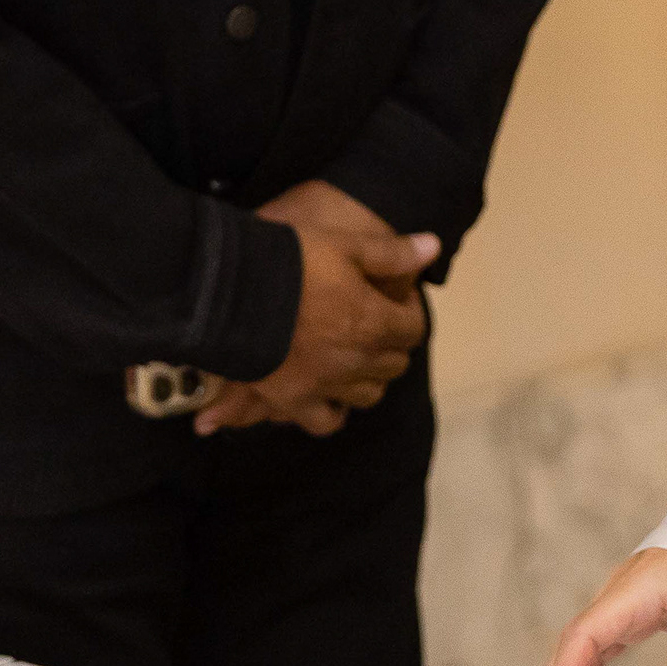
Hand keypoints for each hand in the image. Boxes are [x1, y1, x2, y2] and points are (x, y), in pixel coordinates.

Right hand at [194, 181, 430, 437]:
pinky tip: (329, 396)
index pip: (414, 328)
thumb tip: (433, 247)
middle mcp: (357, 360)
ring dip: (369, 377)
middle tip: (372, 322)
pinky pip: (326, 422)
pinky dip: (333, 412)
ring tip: (353, 357)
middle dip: (391, 343)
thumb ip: (392, 253)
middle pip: (394, 364)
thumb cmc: (293, 259)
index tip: (393, 298)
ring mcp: (326, 385)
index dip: (408, 311)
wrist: (233, 290)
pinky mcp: (294, 400)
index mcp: (374, 322)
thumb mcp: (346, 244)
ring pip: (368, 394)